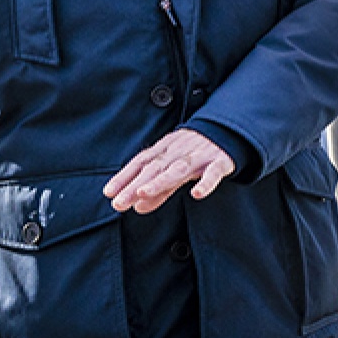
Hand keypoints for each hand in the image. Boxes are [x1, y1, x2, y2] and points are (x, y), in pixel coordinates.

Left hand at [105, 129, 234, 214]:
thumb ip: (158, 189)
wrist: (228, 130)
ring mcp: (199, 155)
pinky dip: (206, 183)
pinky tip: (197, 194)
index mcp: (165, 150)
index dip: (124, 177)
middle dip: (134, 185)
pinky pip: (213, 173)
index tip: (109, 193)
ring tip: (143, 192)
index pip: (140, 163)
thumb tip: (138, 207)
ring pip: (178, 169)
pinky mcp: (220, 161)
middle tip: (118, 203)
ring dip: (160, 181)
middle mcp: (179, 151)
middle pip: (154, 168)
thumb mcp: (174, 168)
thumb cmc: (195, 152)